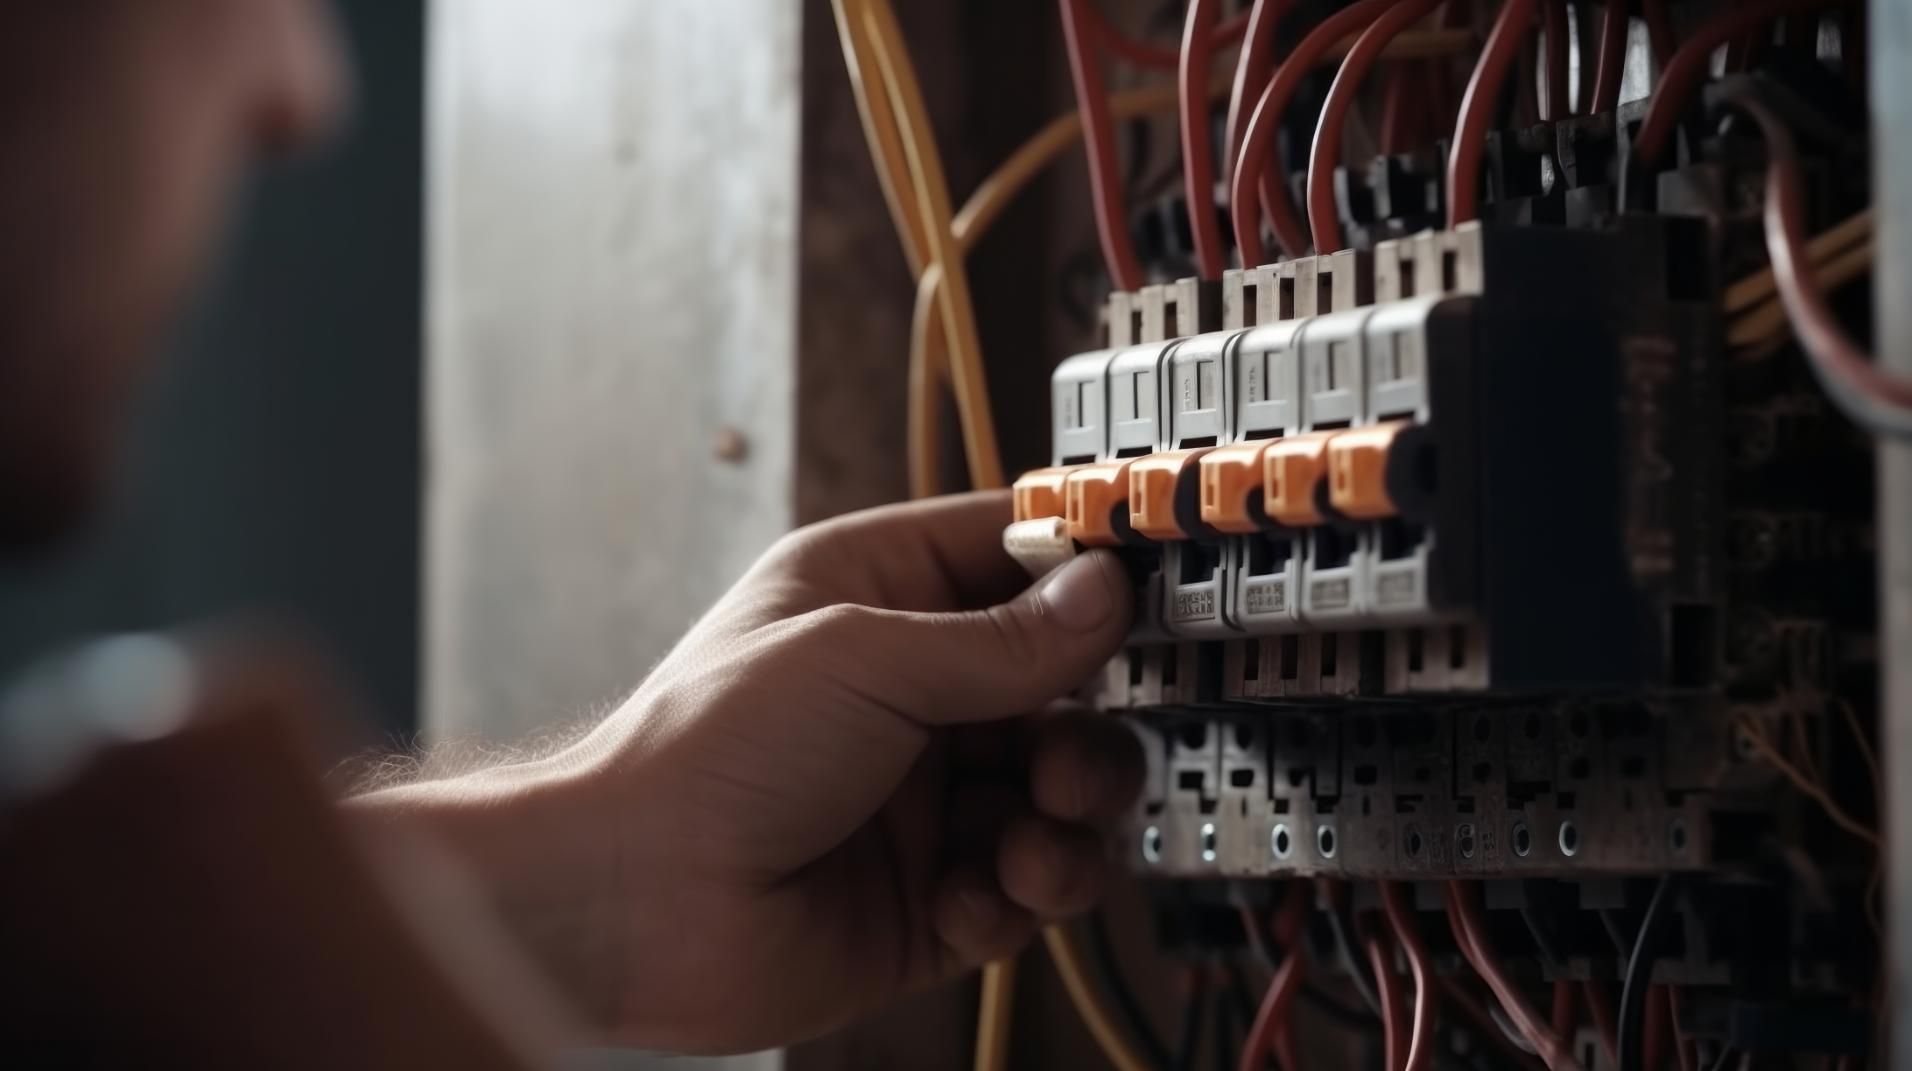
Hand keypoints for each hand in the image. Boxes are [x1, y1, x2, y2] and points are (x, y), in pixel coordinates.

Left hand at [354, 491, 1141, 1052]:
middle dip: (1085, 725)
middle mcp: (911, 692)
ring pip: (1062, 790)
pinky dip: (1021, 893)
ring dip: (1067, 816)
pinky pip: (1030, 884)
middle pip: (1061, 689)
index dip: (1087, 570)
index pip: (1014, 557)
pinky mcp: (936, 894)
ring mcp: (927, 796)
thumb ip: (998, 639)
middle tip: (1065, 758)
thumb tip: (1103, 591)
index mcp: (878, 597)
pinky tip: (972, 894)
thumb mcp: (861, 659)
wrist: (629, 907)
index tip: (1156, 587)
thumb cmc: (704, 753)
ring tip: (1030, 837)